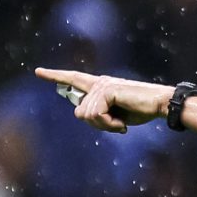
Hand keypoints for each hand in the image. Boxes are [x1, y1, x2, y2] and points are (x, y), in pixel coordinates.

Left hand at [34, 68, 166, 133]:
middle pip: (80, 113)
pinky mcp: (107, 91)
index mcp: (99, 86)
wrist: (158, 104)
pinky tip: (122, 123)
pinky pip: (96, 115)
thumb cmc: (140, 110)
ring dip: (105, 125)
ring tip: (121, 122)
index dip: (55, 76)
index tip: (38, 72)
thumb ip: (97, 113)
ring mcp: (102, 86)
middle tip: (116, 125)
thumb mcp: (114, 115)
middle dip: (96, 125)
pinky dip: (109, 124)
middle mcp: (98, 83)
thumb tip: (82, 113)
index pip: (73, 79)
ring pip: (87, 116)